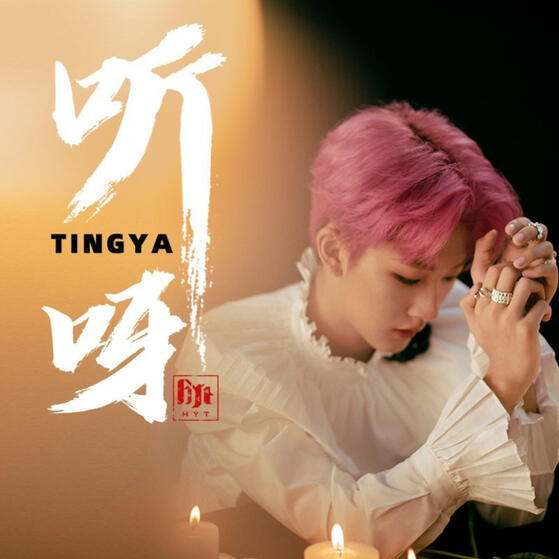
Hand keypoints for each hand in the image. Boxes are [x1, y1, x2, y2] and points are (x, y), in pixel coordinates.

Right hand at [460, 262, 550, 412]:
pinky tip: (543, 318)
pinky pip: (541, 305)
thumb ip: (469, 303)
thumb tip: (478, 284)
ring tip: (537, 300)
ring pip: (526, 284)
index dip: (508, 270)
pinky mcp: (526, 329)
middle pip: (508, 271)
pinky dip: (546, 308)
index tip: (515, 281)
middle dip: (523, 274)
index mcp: (479, 307)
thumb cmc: (492, 347)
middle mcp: (491, 310)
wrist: (504, 376)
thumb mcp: (473, 325)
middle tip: (529, 287)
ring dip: (537, 289)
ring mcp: (508, 319)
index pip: (492, 271)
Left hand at [470, 217, 556, 320]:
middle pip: (540, 231)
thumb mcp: (481, 270)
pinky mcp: (549, 280)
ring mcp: (542, 264)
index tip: (507, 230)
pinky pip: (552, 268)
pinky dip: (540, 269)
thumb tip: (493, 232)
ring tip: (516, 264)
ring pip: (548, 248)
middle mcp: (532, 252)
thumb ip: (483, 251)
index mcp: (515, 247)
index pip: (524, 226)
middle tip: (516, 241)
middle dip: (528, 233)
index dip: (519, 224)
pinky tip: (525, 274)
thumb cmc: (489, 291)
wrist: (498, 315)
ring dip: (532, 253)